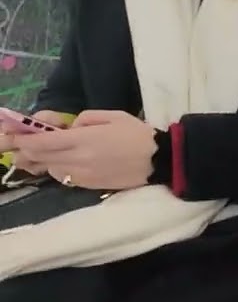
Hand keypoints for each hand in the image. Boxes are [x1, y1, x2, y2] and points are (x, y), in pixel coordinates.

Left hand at [11, 110, 156, 190]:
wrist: (159, 161)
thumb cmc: (138, 134)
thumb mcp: (113, 115)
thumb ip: (86, 118)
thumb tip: (70, 128)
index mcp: (84, 140)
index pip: (42, 142)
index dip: (23, 140)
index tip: (14, 136)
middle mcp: (78, 160)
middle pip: (41, 158)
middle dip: (26, 151)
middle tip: (17, 145)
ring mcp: (82, 175)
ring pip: (50, 169)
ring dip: (43, 161)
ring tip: (43, 153)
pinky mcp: (89, 186)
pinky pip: (64, 177)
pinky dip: (58, 169)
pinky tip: (65, 162)